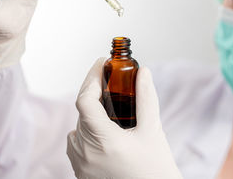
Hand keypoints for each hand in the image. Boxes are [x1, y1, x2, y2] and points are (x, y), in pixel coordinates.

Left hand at [67, 58, 182, 178]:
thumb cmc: (155, 170)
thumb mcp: (153, 131)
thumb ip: (146, 98)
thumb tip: (143, 72)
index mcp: (104, 141)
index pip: (85, 100)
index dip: (92, 77)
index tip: (102, 64)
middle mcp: (86, 153)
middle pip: (82, 111)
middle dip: (95, 92)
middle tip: (112, 80)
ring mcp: (80, 165)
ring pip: (79, 126)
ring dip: (91, 111)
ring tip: (110, 103)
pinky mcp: (80, 173)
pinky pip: (77, 142)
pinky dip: (87, 129)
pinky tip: (104, 128)